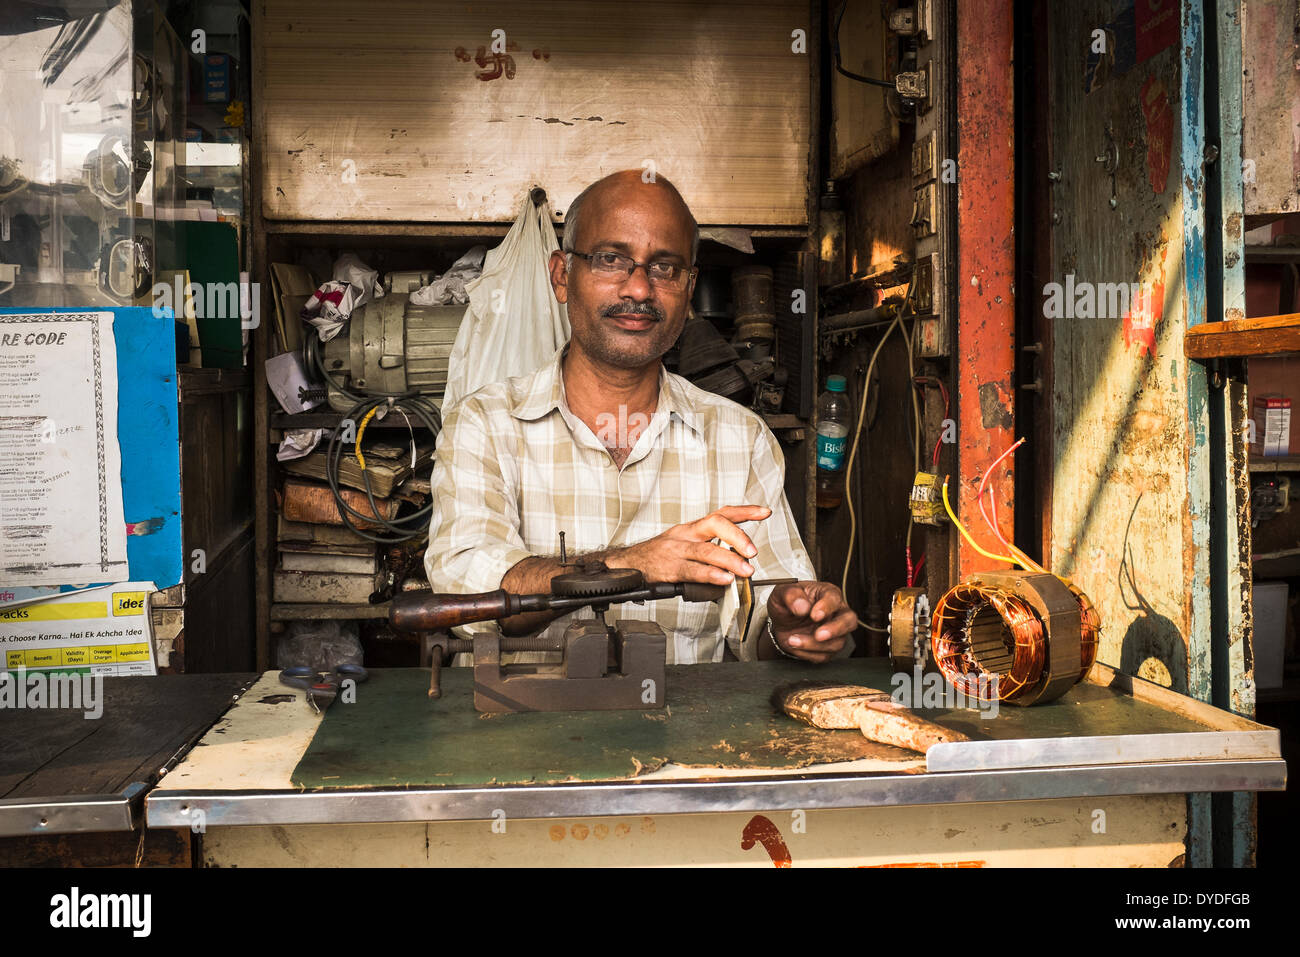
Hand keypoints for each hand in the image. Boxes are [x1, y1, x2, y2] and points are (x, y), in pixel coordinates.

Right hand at [607, 505, 770, 585]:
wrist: (627, 565)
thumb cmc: (659, 556)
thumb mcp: (684, 545)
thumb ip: (709, 551)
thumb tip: (737, 563)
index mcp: (692, 528)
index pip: (722, 513)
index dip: (745, 512)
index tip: (764, 512)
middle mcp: (686, 534)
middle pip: (715, 523)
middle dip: (738, 535)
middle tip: (752, 550)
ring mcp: (677, 550)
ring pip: (706, 550)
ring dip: (730, 560)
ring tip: (746, 570)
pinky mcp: (669, 568)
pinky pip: (692, 570)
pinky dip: (711, 575)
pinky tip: (724, 579)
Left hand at [768, 581, 856, 662]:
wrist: (781, 621)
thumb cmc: (786, 603)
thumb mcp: (781, 593)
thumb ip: (790, 596)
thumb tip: (802, 607)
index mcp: (827, 593)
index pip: (834, 599)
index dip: (826, 607)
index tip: (814, 615)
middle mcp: (836, 612)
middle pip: (849, 621)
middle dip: (835, 629)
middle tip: (818, 635)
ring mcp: (835, 632)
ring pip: (837, 643)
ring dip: (814, 645)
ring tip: (792, 640)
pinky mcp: (828, 647)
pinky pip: (824, 655)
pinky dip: (808, 654)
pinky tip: (795, 646)